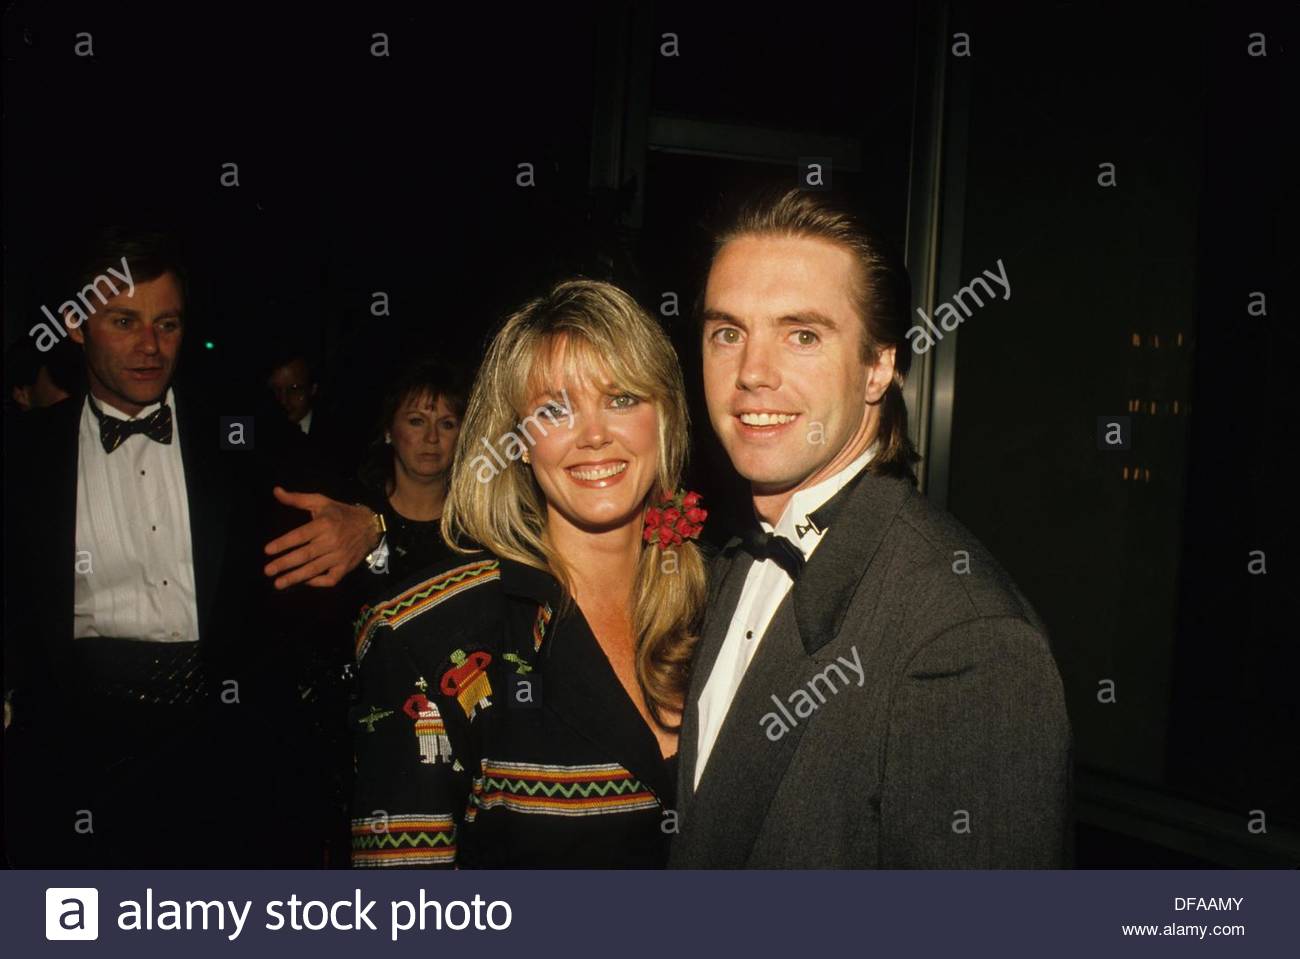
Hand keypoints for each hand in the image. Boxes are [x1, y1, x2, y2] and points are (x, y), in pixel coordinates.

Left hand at [263, 487, 379, 588]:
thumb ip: (297, 499)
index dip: (283, 543)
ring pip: (315, 569)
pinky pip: (330, 579)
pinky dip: (317, 582)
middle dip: (285, 564)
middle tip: (267, 571)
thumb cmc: (340, 513)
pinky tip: (304, 582)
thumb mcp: (320, 501)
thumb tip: (276, 491)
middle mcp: (331, 541)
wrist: (369, 526)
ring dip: (295, 577)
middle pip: (305, 555)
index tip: (267, 551)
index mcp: (324, 524)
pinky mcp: (345, 568)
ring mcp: (339, 557)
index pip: (300, 535)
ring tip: (278, 583)